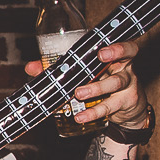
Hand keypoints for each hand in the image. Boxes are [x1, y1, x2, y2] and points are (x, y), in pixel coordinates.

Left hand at [24, 39, 147, 129]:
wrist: (125, 110)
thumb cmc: (101, 82)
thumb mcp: (85, 73)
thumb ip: (59, 69)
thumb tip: (31, 67)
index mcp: (114, 55)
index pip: (122, 43)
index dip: (117, 44)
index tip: (102, 49)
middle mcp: (124, 66)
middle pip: (127, 55)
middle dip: (115, 53)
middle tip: (100, 56)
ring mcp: (128, 84)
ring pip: (116, 82)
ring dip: (96, 88)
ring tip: (78, 93)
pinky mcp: (126, 102)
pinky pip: (110, 106)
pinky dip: (94, 112)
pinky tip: (81, 117)